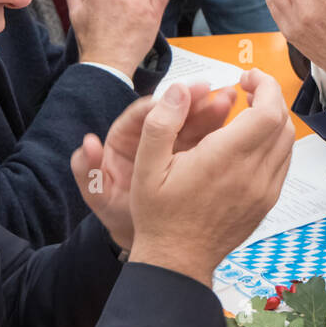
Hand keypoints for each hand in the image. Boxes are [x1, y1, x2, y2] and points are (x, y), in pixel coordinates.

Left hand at [70, 81, 238, 247]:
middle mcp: (151, 137)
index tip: (178, 94)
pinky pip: (208, 137)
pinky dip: (222, 128)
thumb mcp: (99, 195)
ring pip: (193, 120)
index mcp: (125, 138)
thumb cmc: (118, 212)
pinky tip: (237, 120)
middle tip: (210, 90)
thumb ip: (88, 171)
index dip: (161, 103)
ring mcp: (175, 145)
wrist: (142, 236)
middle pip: (172, 112)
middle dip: (192, 100)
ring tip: (229, 97)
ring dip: (210, 108)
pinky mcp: (194, 155)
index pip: (143, 114)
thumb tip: (88, 144)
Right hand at [127, 70, 294, 283]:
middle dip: (270, 96)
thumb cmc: (160, 213)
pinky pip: (283, 162)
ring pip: (287, 141)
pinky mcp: (267, 202)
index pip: (269, 111)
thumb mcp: (146, 164)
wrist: (176, 260)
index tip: (247, 77)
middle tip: (247, 89)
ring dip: (274, 119)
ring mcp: (264, 190)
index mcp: (225, 159)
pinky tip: (251, 140)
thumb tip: (181, 89)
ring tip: (248, 111)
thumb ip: (163, 121)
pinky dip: (275, 142)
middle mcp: (252, 174)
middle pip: (283, 121)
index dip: (265, 85)